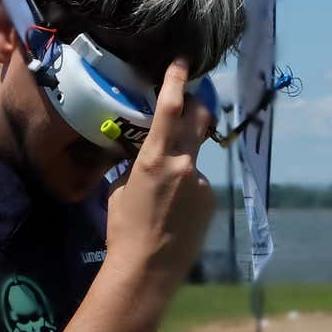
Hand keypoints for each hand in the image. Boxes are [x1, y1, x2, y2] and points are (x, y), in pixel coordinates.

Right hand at [105, 58, 217, 294]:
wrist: (147, 270)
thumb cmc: (123, 229)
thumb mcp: (120, 188)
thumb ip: (136, 166)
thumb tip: (144, 159)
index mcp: (155, 157)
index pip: (170, 108)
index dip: (176, 80)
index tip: (183, 61)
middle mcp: (184, 164)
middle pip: (198, 119)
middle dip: (196, 104)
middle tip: (191, 97)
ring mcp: (202, 183)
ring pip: (194, 159)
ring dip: (183, 163)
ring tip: (164, 196)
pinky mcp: (212, 201)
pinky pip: (199, 185)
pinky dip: (188, 190)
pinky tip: (174, 213)